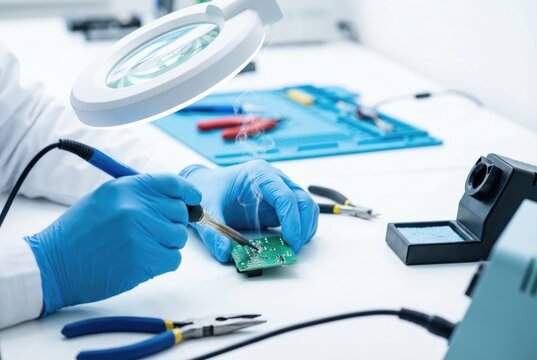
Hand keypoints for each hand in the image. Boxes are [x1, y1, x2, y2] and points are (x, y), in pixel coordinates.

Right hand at [25, 173, 200, 313]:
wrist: (53, 264)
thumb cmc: (78, 233)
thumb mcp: (105, 199)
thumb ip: (138, 195)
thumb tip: (177, 200)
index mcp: (126, 187)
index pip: (173, 182)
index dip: (188, 192)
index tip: (194, 199)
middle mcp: (136, 206)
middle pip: (180, 212)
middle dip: (171, 223)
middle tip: (151, 232)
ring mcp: (141, 233)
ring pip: (179, 237)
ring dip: (166, 244)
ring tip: (140, 247)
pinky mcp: (144, 260)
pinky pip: (174, 259)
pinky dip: (163, 262)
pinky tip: (141, 261)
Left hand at [180, 160, 318, 262]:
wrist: (205, 186)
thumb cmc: (208, 190)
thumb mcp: (208, 209)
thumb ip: (215, 233)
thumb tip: (226, 253)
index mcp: (259, 174)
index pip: (285, 196)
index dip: (292, 220)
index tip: (290, 241)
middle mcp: (274, 179)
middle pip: (302, 200)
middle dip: (302, 226)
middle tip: (292, 249)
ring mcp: (279, 190)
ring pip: (306, 207)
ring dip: (305, 228)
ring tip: (292, 247)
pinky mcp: (279, 204)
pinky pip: (299, 214)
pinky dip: (300, 229)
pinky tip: (289, 242)